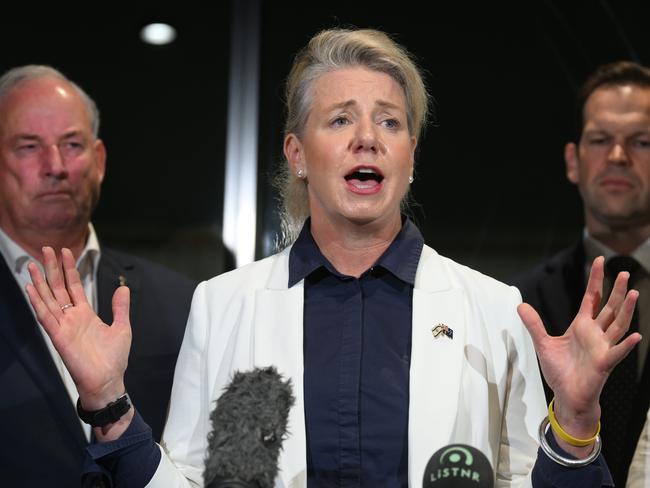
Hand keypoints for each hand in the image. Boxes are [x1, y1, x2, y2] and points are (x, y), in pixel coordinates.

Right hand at [26, 247, 132, 436]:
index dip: (69, 268)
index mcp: (85, 314)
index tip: (65, 251)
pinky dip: (38, 302)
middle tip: (45, 248)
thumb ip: (120, 308)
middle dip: (52, 268)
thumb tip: (123, 288)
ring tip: (31, 263)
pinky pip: (45, 317)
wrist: (108, 380)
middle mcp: (71, 318)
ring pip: (48, 299)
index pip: (74, 286)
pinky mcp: (58, 337)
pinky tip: (31, 288)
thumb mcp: (122, 327)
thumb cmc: (114, 358)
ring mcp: (63, 326)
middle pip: (58, 288)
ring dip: (40, 281)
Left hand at [518, 256, 640, 455]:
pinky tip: (637, 336)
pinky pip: (618, 353)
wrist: (566, 396)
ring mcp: (602, 348)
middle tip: (624, 272)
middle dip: (617, 290)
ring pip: (618, 325)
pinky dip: (627, 345)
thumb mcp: (543, 343)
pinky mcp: (604, 364)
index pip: (591, 298)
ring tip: (634, 294)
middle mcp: (595, 334)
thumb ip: (534, 324)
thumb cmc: (560, 371)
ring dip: (627, 311)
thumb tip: (520, 305)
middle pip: (609, 307)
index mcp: (582, 326)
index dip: (595, 280)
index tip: (599, 260)